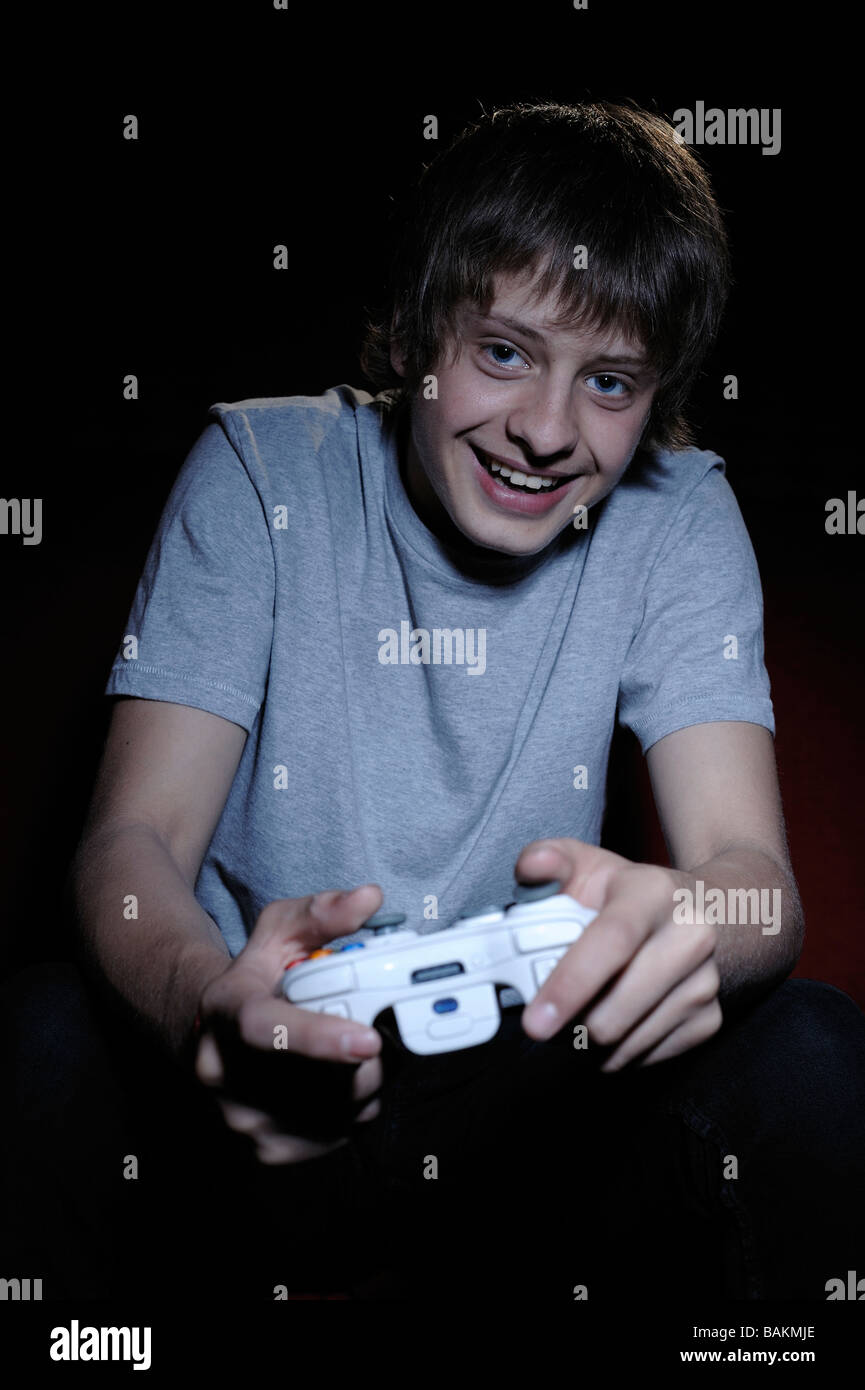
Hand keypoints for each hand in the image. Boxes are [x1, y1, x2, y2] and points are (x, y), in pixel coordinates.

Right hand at [193, 885, 384, 1162]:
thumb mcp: (281, 931)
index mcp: (224, 1010)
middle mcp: (220, 1071)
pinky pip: (330, 1138)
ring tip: (363, 1055)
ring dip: (365, 1087)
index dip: (319, 1038)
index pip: (267, 1029)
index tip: (368, 1040)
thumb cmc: (257, 978)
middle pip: (310, 1081)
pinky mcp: (264, 1147)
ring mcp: (238, 1117)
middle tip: (383, 1035)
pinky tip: (348, 1083)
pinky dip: (354, 1113)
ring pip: (327, 1114)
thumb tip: (368, 899)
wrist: (216, 1033)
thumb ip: (323, 913)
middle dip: (364, 1062)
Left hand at [517, 839, 721, 1069]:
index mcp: (655, 893)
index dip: (571, 983)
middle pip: (615, 1010)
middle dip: (568, 1024)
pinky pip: (643, 1058)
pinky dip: (615, 1052)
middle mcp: (690, 936)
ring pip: (624, 1043)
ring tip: (578, 1012)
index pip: (612, 941)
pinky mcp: (709, 1020)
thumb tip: (531, 867)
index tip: (536, 1021)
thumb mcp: (590, 864)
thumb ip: (551, 859)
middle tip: (544, 1018)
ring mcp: (705, 983)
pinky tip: (611, 1019)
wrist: (712, 913)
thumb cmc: (632, 894)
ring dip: (587, 1042)